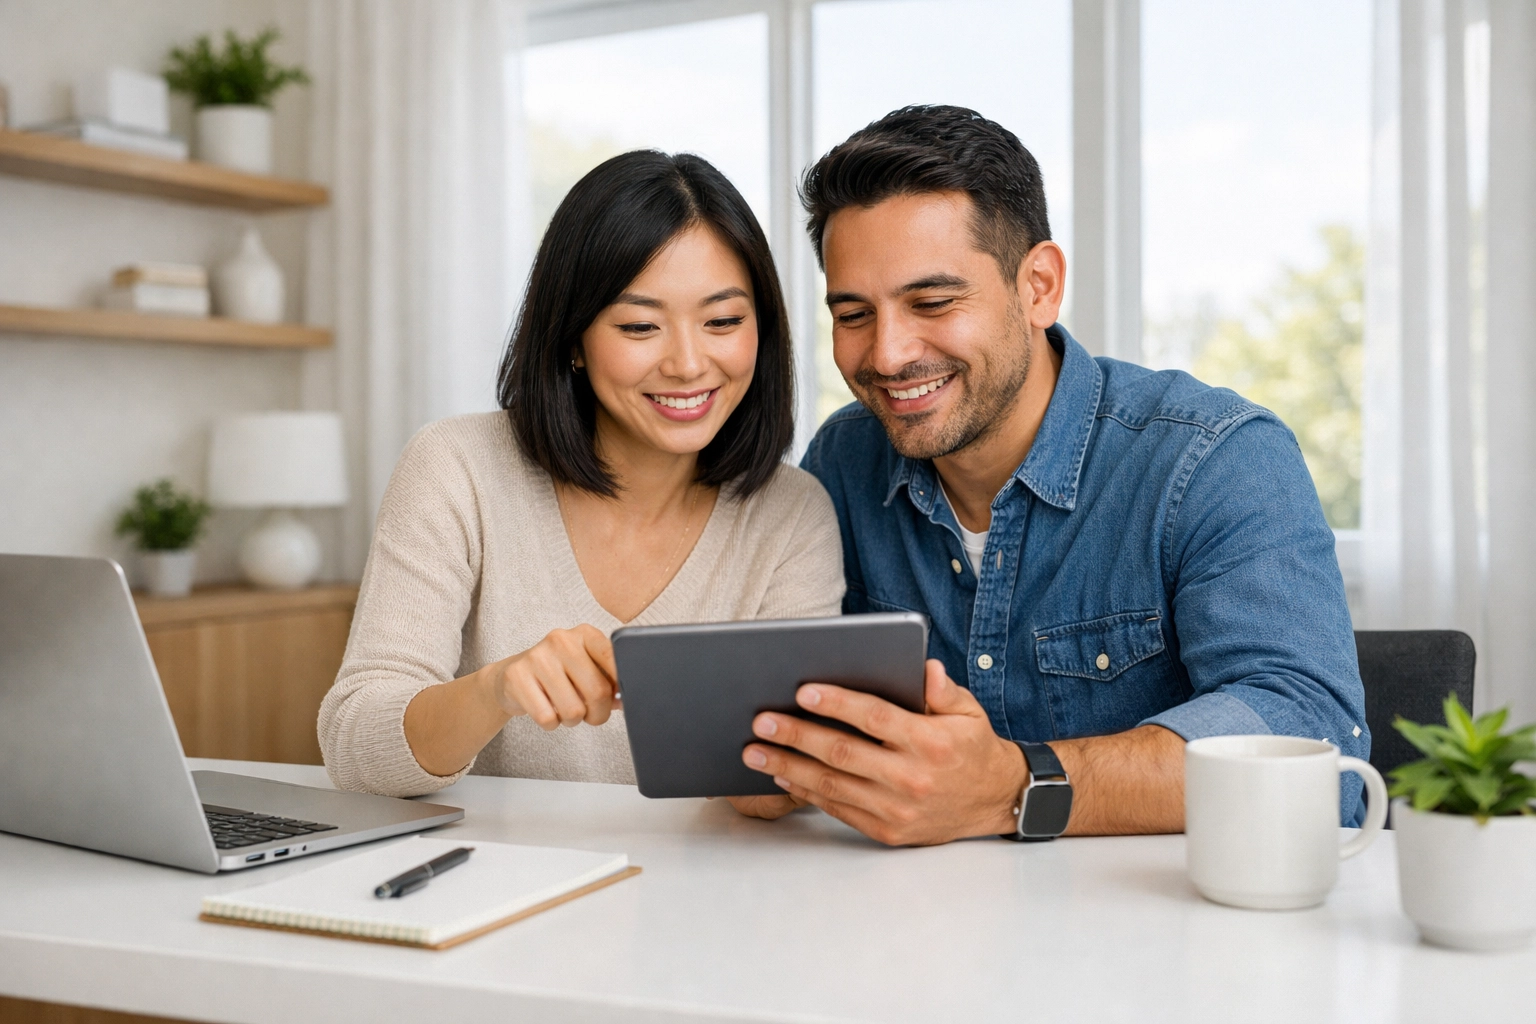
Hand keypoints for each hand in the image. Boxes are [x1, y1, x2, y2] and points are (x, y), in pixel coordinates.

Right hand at [480, 625, 617, 729]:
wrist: (513, 676)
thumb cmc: (558, 674)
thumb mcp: (585, 669)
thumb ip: (607, 681)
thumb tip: (626, 700)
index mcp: (585, 634)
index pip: (614, 657)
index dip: (621, 683)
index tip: (621, 697)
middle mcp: (561, 640)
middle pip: (597, 692)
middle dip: (598, 714)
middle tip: (591, 714)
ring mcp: (537, 657)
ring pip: (573, 710)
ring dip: (573, 720)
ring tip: (564, 708)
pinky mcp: (516, 677)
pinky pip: (547, 718)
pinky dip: (551, 724)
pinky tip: (546, 709)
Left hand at [740, 660, 1026, 845]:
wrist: (994, 801)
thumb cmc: (972, 748)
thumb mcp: (968, 711)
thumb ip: (942, 689)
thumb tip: (923, 668)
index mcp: (931, 743)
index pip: (876, 718)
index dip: (838, 704)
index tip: (803, 691)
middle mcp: (912, 778)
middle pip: (843, 753)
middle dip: (797, 735)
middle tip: (762, 720)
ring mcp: (898, 809)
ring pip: (833, 785)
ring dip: (789, 766)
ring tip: (755, 750)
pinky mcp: (887, 831)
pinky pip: (839, 809)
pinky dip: (807, 792)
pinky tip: (783, 774)